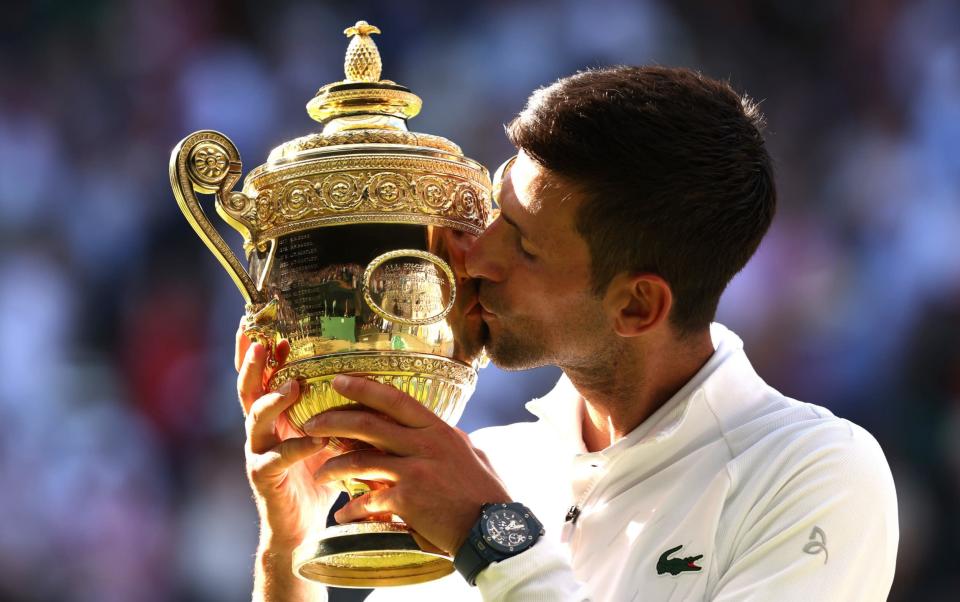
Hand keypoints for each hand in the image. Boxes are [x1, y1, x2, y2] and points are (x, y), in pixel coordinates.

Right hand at [235, 323, 337, 548]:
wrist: (304, 527)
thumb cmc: (317, 476)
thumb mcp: (326, 435)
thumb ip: (332, 410)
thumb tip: (361, 376)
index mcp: (273, 416)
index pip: (262, 378)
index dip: (261, 354)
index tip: (272, 329)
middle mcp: (260, 430)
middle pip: (248, 390)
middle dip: (253, 365)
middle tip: (263, 344)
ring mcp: (258, 452)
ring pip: (255, 419)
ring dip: (273, 400)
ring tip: (291, 386)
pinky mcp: (264, 477)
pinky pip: (277, 458)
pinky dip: (297, 447)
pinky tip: (316, 440)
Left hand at [303, 375, 510, 554]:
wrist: (492, 530)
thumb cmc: (484, 494)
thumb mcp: (469, 454)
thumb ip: (447, 440)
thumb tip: (439, 429)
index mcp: (438, 430)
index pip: (396, 399)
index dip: (365, 388)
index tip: (339, 380)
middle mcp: (425, 444)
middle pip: (369, 424)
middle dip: (334, 421)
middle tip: (311, 424)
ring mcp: (415, 471)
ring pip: (361, 460)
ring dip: (334, 466)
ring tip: (320, 473)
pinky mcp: (407, 499)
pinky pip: (369, 500)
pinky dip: (352, 509)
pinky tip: (343, 516)